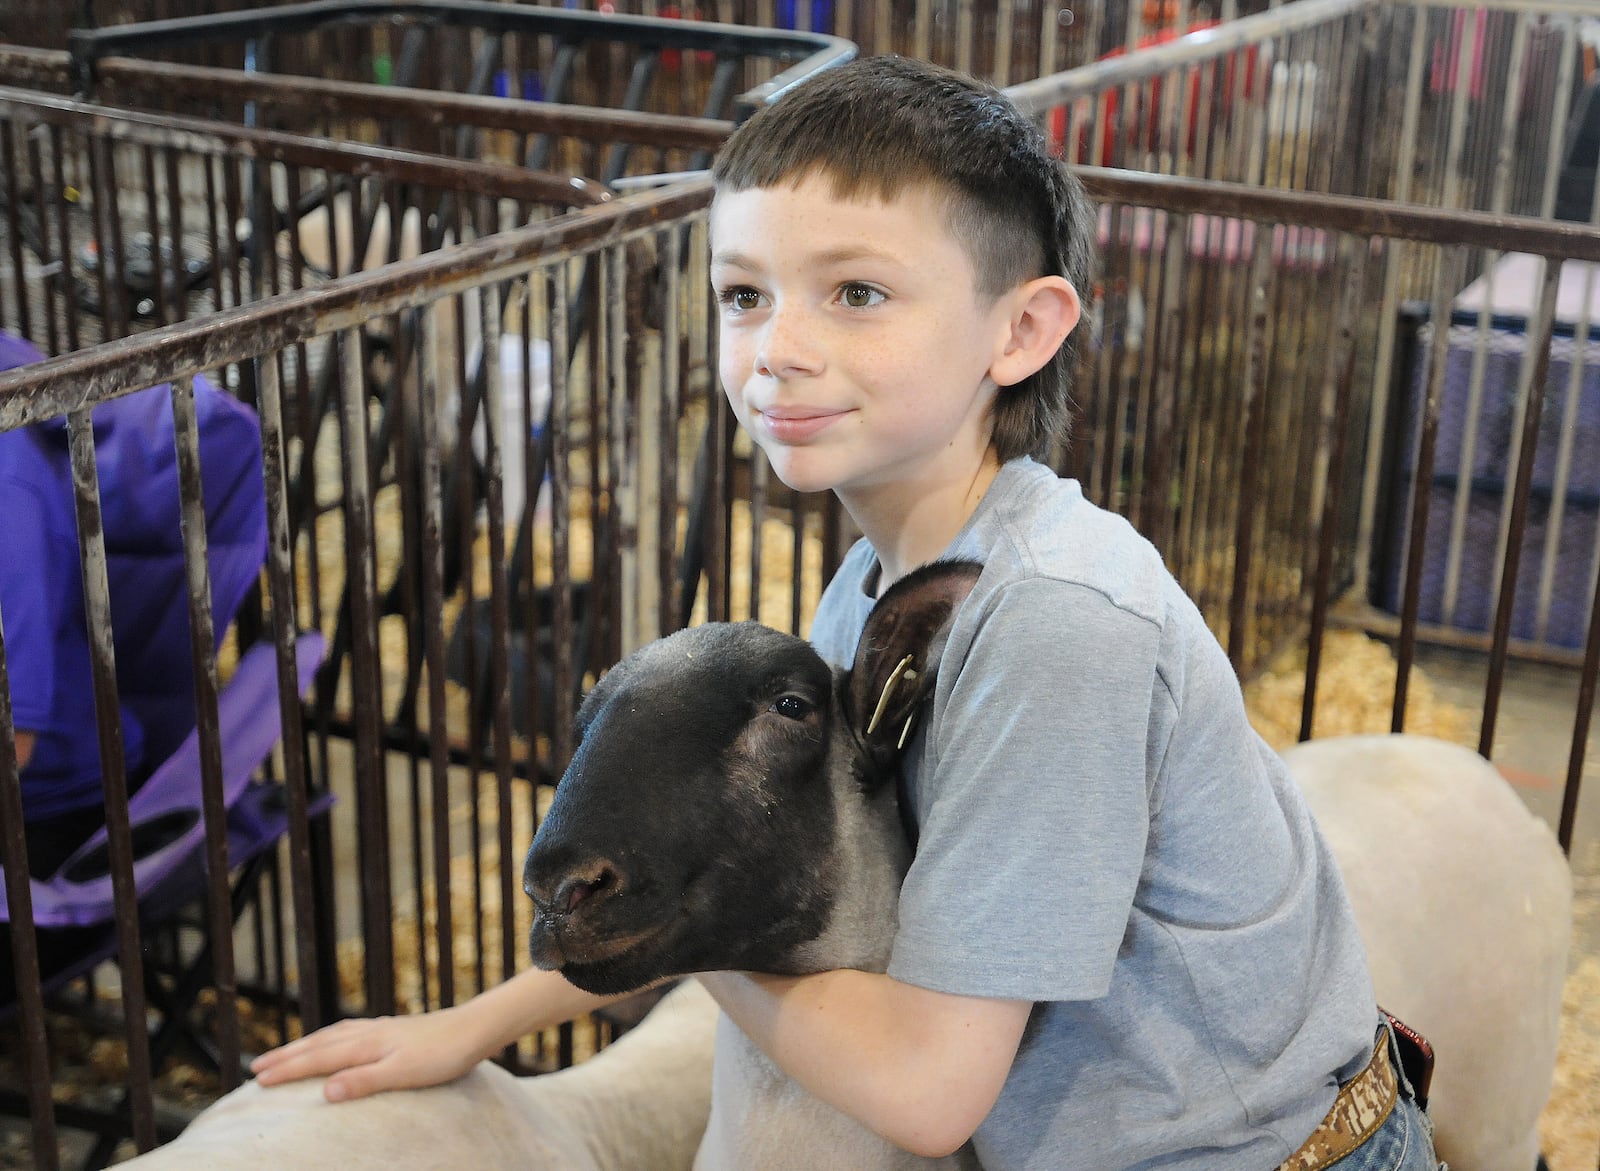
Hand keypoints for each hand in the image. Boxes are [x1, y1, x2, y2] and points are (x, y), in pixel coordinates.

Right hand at [250, 1006, 482, 1102]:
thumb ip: (365, 1081)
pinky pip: (349, 1032)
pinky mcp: (393, 1030)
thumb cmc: (443, 1056)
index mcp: (366, 1045)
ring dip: (305, 1045)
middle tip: (255, 1067)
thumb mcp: (404, 1074)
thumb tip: (325, 1091)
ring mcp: (380, 1029)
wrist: (475, 1029)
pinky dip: (330, 1037)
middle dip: (286, 1056)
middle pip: (318, 1044)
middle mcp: (368, 1033)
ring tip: (285, 1054)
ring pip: (332, 1036)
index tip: (257, 1079)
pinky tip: (335, 1041)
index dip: (287, 1069)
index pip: (317, 1059)